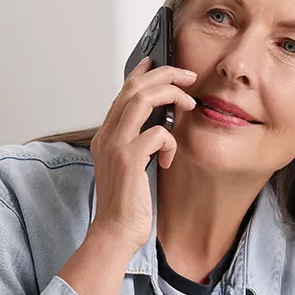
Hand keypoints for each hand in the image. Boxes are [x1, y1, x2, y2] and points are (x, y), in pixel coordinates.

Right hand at [88, 58, 197, 252]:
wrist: (114, 232)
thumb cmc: (126, 205)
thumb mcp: (130, 167)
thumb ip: (138, 144)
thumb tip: (161, 124)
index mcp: (105, 136)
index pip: (122, 92)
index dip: (141, 73)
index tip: (159, 62)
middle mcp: (106, 136)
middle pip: (133, 88)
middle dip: (164, 74)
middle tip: (187, 76)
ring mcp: (115, 146)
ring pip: (142, 99)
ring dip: (171, 95)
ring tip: (189, 103)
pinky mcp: (128, 160)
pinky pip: (157, 133)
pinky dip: (170, 141)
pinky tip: (169, 159)